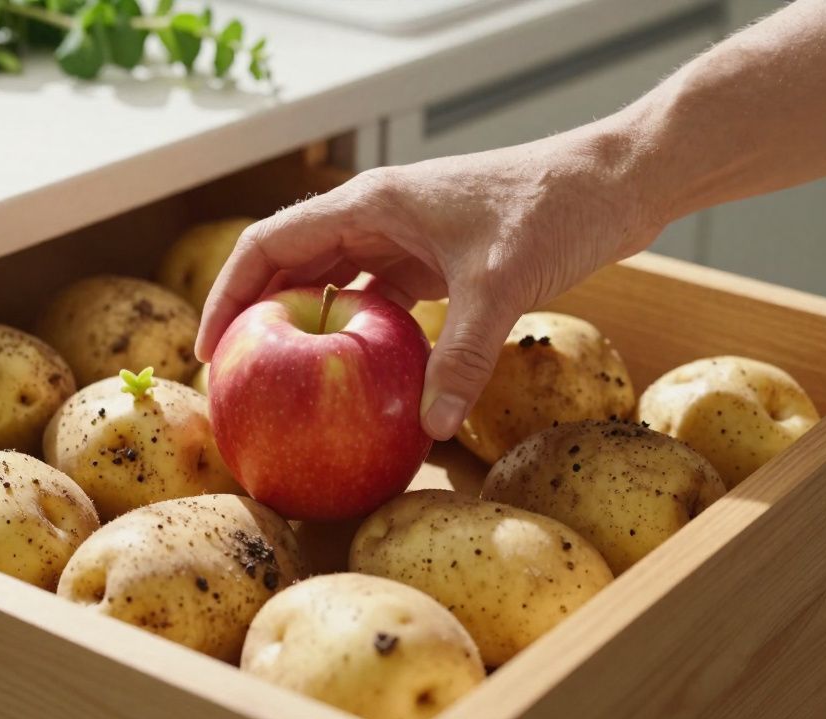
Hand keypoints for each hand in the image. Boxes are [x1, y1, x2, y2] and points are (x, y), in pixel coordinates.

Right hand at [195, 128, 663, 440]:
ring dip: (305, 329)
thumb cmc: (555, 208)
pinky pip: (379, 300)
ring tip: (280, 384)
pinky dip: (360, 335)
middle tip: (235, 380)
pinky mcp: (436, 260)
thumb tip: (426, 430)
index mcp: (370, 204)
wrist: (616, 180)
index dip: (228, 295)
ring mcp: (405, 238)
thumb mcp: (502, 282)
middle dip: (257, 318)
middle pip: (291, 265)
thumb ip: (461, 355)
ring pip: (333, 283)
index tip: (209, 350)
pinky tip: (358, 376)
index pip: (269, 244)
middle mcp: (376, 217)